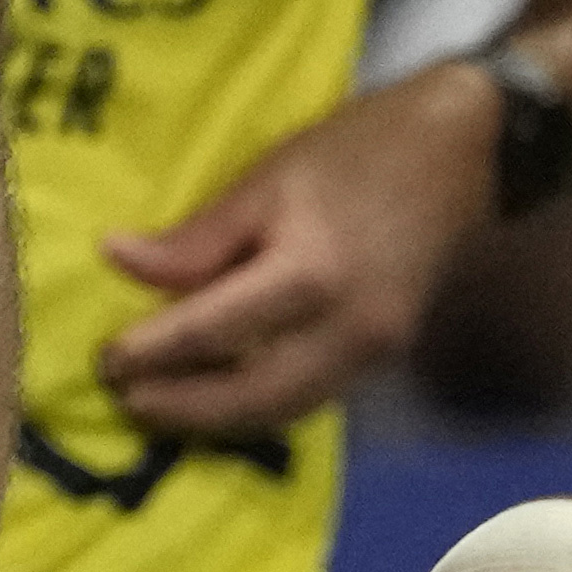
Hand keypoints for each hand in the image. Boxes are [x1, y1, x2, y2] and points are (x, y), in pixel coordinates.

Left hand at [95, 66, 489, 438]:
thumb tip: (118, 261)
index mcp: (312, 273)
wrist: (466, 153)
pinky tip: (218, 399)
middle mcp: (347, 329)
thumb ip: (198, 236)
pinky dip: (257, 408)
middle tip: (124, 402)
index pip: (213, 332)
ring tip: (161, 410)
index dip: (153, 353)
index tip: (105, 360)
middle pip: (250, 399)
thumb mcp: (269, 176)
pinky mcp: (383, 358)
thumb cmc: (361, 149)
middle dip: (182, 409)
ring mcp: (372, 352)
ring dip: (217, 422)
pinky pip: (310, 400)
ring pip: (282, 413)